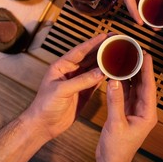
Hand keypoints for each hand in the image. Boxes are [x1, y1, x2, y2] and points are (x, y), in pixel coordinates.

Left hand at [0, 34, 107, 161]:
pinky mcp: (84, 92)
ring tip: (119, 53)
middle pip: (90, 57)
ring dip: (106, 61)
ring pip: (95, 68)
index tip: (106, 35)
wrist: (43, 125)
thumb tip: (101, 72)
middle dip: (103, 49)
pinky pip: (97, 81)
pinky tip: (114, 71)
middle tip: (116, 41)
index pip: (80, 51)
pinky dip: (106, 75)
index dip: (93, 43)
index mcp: (61, 66)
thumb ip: (81, 81)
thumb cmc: (45, 106)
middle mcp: (71, 71)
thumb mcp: (62, 91)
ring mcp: (78, 82)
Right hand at [95, 51, 157, 161]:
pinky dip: (121, 84)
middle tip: (135, 53)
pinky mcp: (125, 112)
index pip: (149, 87)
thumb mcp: (116, 124)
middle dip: (139, 69)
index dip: (148, 70)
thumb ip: (115, 102)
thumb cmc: (118, 149)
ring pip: (134, 88)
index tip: (146, 55)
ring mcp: (135, 111)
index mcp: (147, 114)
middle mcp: (143, 110)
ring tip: (126, 60)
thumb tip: (114, 81)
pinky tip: (116, 75)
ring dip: (130, 75)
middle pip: (142, 85)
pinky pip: (125, 94)